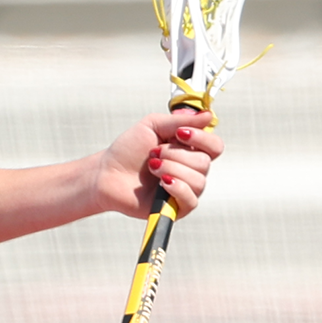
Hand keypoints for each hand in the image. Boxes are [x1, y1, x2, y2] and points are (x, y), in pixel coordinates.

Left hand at [95, 110, 222, 218]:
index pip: (214, 146)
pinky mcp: (178, 207)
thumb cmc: (128, 150)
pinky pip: (191, 199)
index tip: (179, 134)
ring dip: (170, 169)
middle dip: (175, 154)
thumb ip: (179, 121)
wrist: (107, 173)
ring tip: (151, 166)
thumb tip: (208, 115)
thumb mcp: (152, 126)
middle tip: (153, 153)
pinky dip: (176, 187)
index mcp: (189, 150)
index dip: (202, 138)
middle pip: (204, 162)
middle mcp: (192, 170)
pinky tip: (161, 182)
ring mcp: (186, 189)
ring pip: (198, 180)